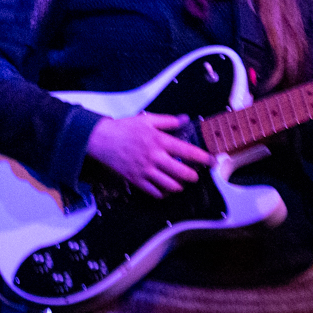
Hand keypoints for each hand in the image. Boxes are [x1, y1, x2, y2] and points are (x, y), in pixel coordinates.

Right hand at [87, 113, 214, 197]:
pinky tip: (166, 188)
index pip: (187, 152)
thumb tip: (184, 119)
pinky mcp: (136, 180)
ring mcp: (145, 171)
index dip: (203, 158)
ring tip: (181, 181)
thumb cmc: (124, 128)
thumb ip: (167, 121)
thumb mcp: (146, 119)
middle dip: (193, 176)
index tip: (212, 161)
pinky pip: (155, 192)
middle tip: (196, 175)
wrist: (101, 139)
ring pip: (170, 186)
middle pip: (182, 173)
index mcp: (159, 141)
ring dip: (180, 185)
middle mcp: (154, 158)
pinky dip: (164, 193)